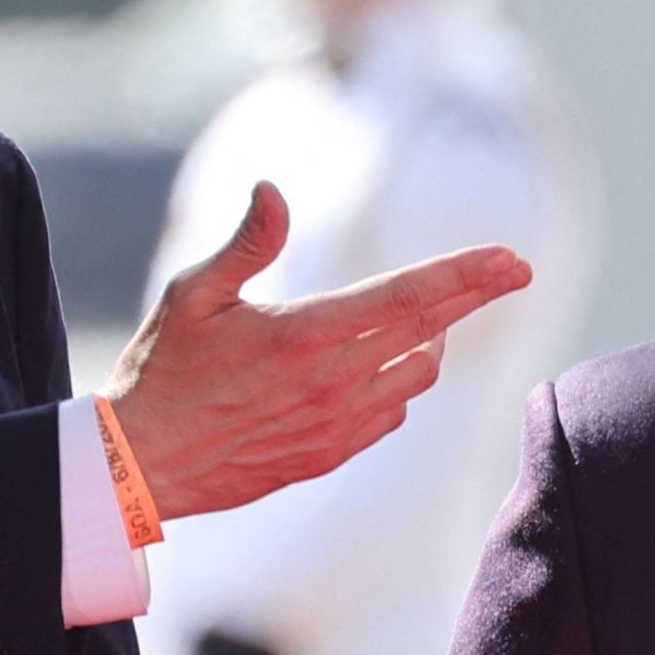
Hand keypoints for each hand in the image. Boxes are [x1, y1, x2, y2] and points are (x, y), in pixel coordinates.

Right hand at [105, 181, 532, 519]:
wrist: (139, 464)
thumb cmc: (160, 369)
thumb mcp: (191, 293)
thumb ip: (245, 243)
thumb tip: (272, 190)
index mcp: (306, 334)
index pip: (409, 297)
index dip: (467, 274)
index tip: (513, 260)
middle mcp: (331, 383)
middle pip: (430, 331)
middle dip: (477, 295)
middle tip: (514, 271)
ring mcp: (334, 426)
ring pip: (417, 377)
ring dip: (431, 342)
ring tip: (424, 320)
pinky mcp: (326, 456)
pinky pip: (388, 416)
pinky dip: (398, 386)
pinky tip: (380, 370)